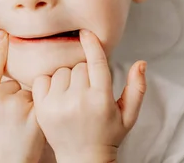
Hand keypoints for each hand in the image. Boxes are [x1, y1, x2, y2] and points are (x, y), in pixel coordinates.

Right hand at [0, 30, 45, 162]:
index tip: (3, 33)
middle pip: (13, 83)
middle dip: (15, 96)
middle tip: (10, 119)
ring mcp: (16, 106)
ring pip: (28, 91)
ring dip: (28, 103)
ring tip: (20, 124)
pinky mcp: (35, 114)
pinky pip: (41, 100)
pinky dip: (40, 109)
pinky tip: (33, 124)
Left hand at [32, 29, 146, 162]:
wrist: (82, 160)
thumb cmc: (108, 135)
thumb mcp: (128, 115)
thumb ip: (137, 88)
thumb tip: (141, 63)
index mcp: (101, 99)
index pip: (96, 62)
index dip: (92, 44)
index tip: (86, 32)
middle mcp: (79, 100)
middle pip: (79, 66)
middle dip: (84, 72)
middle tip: (87, 90)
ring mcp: (58, 104)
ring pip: (61, 71)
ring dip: (67, 77)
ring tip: (73, 95)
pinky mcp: (42, 108)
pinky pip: (42, 79)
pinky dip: (48, 82)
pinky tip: (57, 94)